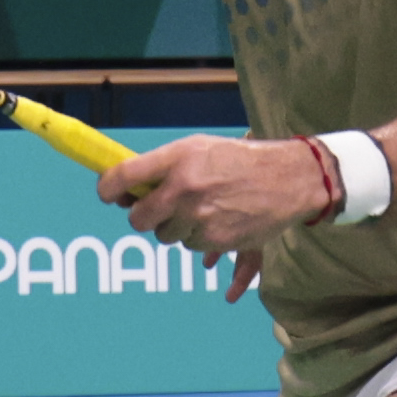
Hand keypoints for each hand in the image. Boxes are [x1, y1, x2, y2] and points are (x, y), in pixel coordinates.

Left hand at [100, 133, 333, 262]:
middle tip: (154, 210)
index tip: (107, 195)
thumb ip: (162, 166)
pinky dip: (198, 239)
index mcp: (177, 158)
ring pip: (167, 236)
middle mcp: (185, 189)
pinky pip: (191, 248)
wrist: (289, 179)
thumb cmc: (238, 160)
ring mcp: (200, 217)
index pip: (123, 176)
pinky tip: (217, 222)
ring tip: (200, 209)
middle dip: (143, 217)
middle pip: (139, 219)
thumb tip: (125, 191)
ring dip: (176, 227)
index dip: (107, 189)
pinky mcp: (216, 240)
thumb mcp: (197, 148)